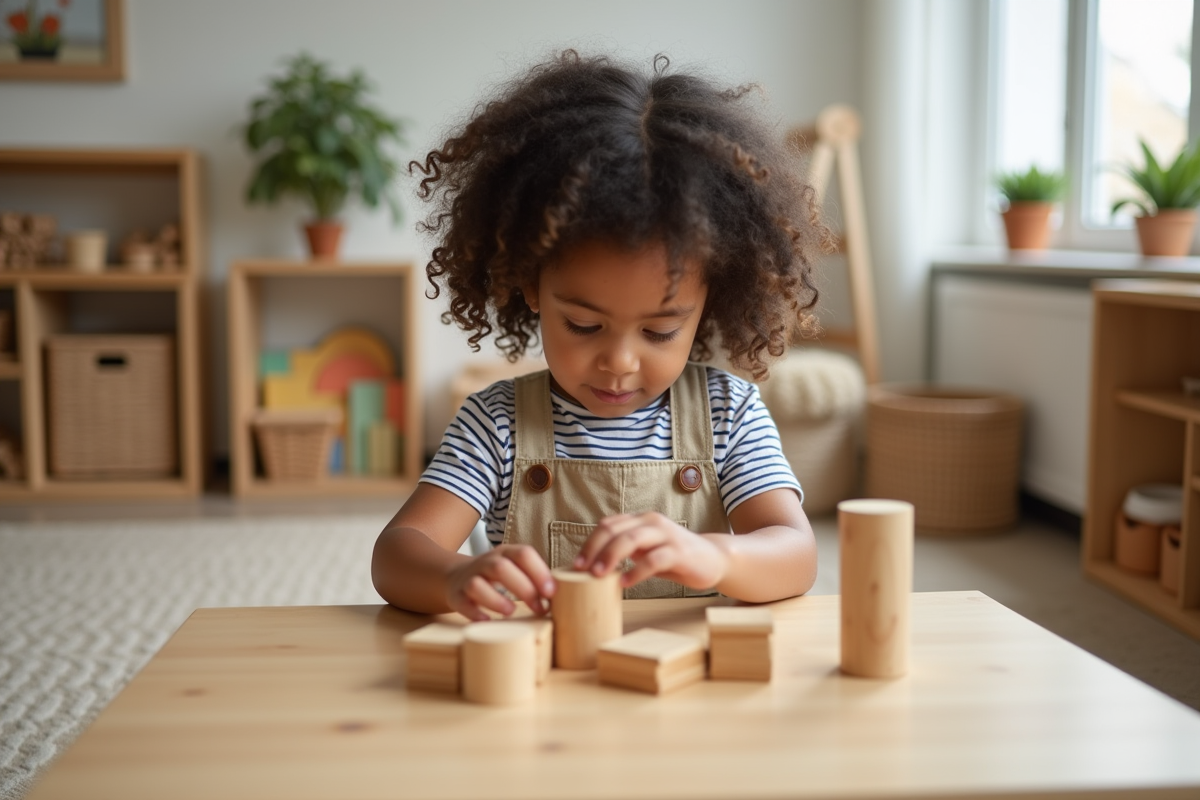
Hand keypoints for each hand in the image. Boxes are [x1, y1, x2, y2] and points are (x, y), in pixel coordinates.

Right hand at [445, 544, 555, 620]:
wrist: (455, 577)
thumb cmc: (496, 577)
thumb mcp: (514, 569)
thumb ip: (534, 578)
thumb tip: (566, 595)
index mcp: (505, 553)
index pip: (523, 554)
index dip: (539, 572)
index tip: (552, 592)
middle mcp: (486, 562)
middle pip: (502, 567)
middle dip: (524, 588)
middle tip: (540, 608)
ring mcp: (469, 577)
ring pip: (478, 583)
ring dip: (496, 599)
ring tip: (512, 612)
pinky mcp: (456, 595)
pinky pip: (462, 602)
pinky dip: (474, 612)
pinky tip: (487, 621)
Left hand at [573, 512, 729, 590]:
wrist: (713, 559)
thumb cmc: (674, 556)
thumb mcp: (646, 549)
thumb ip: (625, 549)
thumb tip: (593, 564)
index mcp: (641, 520)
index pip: (608, 525)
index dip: (589, 543)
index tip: (576, 563)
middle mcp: (652, 522)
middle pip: (615, 530)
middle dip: (595, 549)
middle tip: (582, 569)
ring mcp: (666, 535)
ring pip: (632, 540)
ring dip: (611, 556)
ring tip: (598, 575)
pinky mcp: (679, 552)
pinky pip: (653, 559)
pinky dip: (636, 571)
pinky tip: (624, 583)